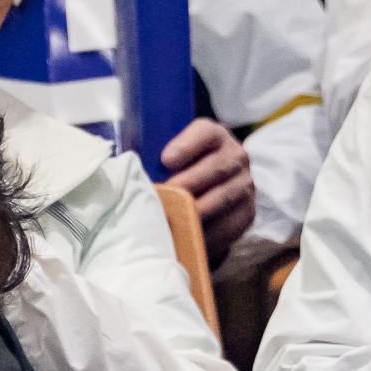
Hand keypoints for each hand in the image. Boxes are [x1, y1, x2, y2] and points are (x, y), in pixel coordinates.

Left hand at [159, 117, 254, 260]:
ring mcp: (244, 185)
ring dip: (197, 211)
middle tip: (165, 197)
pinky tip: (190, 236)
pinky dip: (210, 232)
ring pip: (223, 198)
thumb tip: (122, 168)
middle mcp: (235, 157)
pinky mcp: (247, 213)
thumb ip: (153, 157)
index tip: (166, 159)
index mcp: (214, 136)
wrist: (212, 191)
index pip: (205, 134)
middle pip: (217, 167)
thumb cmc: (180, 172)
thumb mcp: (170, 157)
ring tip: (173, 220)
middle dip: (189, 183)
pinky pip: (231, 224)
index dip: (187, 145)